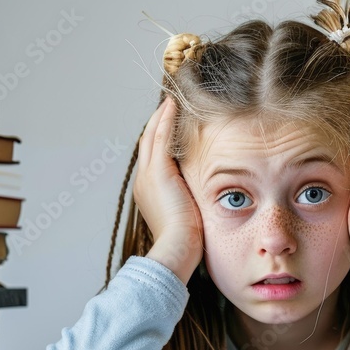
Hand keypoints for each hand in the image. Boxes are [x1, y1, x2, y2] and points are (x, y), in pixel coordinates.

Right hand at [133, 96, 203, 282]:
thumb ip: (191, 201)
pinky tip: (173, 105)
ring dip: (161, 117)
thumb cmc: (187, 241)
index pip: (153, 159)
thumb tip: (205, 197)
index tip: (169, 127)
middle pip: (147, 143)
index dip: (159, 141)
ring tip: (171, 101)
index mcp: (149, 193)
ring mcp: (148, 175)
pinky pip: (160, 137)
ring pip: (151, 136)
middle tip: (168, 106)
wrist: (177, 249)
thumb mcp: (188, 216)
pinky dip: (166, 119)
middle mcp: (143, 181)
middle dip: (157, 124)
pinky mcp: (158, 172)